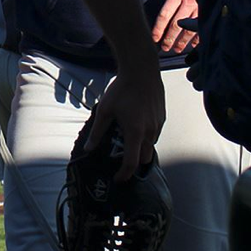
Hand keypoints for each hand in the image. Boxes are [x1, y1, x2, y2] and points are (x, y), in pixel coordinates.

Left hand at [87, 63, 164, 180]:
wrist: (142, 71)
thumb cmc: (121, 89)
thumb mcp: (104, 111)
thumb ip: (97, 132)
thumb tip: (88, 148)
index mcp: (135, 132)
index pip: (132, 163)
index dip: (124, 174)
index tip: (118, 179)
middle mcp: (150, 131)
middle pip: (144, 158)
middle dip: (133, 164)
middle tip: (121, 162)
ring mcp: (158, 124)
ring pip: (151, 146)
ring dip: (141, 149)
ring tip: (127, 143)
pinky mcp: (162, 117)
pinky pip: (155, 134)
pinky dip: (146, 138)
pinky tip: (136, 128)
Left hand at [151, 0, 200, 53]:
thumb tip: (165, 17)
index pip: (164, 14)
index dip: (158, 28)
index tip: (154, 38)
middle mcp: (188, 1)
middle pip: (175, 24)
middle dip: (169, 38)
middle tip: (165, 48)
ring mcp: (200, 7)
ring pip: (188, 28)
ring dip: (181, 41)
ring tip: (176, 49)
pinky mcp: (209, 10)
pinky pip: (201, 27)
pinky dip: (197, 37)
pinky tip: (193, 44)